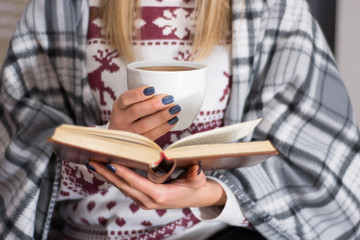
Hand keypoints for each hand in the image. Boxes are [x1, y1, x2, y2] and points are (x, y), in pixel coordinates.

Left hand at [88, 161, 226, 209]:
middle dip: (108, 174)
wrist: (196, 197)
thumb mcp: (198, 180)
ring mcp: (144, 201)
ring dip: (108, 176)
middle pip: (124, 186)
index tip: (112, 164)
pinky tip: (106, 169)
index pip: (138, 183)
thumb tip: (195, 167)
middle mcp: (149, 201)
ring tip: (95, 164)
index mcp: (161, 196)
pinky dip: (115, 179)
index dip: (125, 174)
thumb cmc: (196, 186)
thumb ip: (195, 175)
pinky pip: (126, 188)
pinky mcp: (142, 198)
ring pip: (122, 188)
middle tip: (93, 161)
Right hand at [108, 86, 180, 139]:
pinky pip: (152, 135)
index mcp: (119, 106)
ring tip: (175, 109)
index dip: (138, 94)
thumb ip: (140, 99)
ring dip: (162, 116)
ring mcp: (129, 132)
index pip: (126, 98)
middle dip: (154, 104)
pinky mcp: (138, 142)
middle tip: (168, 99)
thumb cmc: (128, 116)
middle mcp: (121, 119)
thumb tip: (165, 91)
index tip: (152, 89)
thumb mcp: (127, 106)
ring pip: (145, 124)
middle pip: (136, 111)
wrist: (119, 139)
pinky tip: (173, 120)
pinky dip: (164, 127)